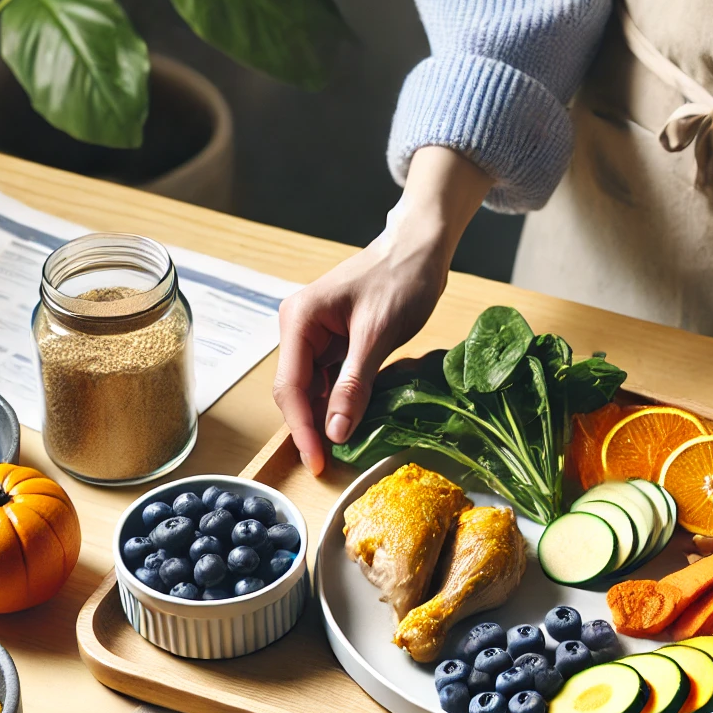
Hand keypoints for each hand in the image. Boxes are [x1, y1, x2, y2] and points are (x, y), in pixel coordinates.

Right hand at [273, 146, 490, 473]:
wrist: (420, 248)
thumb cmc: (400, 278)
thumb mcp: (378, 335)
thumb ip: (354, 384)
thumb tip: (336, 432)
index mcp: (300, 320)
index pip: (291, 386)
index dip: (303, 428)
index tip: (318, 462)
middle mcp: (299, 327)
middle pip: (296, 390)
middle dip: (312, 426)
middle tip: (330, 463)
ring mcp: (315, 334)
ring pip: (313, 388)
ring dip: (326, 416)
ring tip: (342, 449)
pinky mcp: (335, 340)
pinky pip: (331, 379)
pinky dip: (341, 401)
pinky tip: (353, 420)